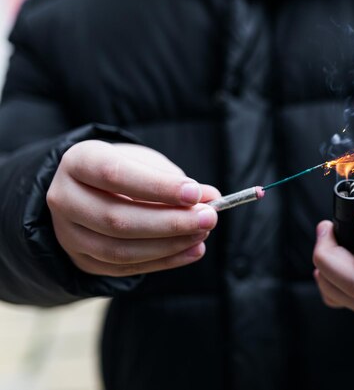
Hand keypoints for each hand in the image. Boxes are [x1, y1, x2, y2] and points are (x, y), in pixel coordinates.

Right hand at [47, 140, 220, 276]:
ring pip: (120, 249)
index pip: (114, 174)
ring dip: (169, 244)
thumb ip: (174, 180)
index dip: (157, 187)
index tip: (195, 193)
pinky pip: (124, 268)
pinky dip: (164, 261)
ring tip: (202, 233)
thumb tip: (211, 197)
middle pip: (117, 218)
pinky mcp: (82, 260)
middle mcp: (64, 198)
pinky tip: (192, 250)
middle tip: (208, 218)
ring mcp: (68, 234)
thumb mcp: (147, 164)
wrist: (91, 190)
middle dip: (170, 222)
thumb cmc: (125, 170)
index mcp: (78, 162)